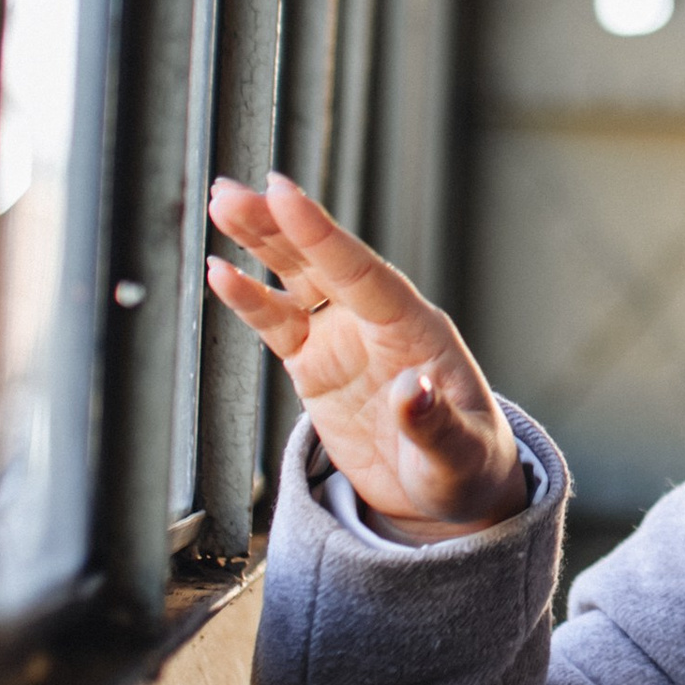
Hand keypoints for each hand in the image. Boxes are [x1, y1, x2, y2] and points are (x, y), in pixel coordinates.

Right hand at [205, 170, 527, 538]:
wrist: (447, 494)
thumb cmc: (465, 468)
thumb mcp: (457, 456)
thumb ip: (434, 424)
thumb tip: (413, 391)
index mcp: (417, 330)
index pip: (363, 272)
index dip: (321, 235)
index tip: (284, 194)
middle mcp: (376, 323)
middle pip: (323, 263)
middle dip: (279, 225)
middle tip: (232, 190)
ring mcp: (344, 340)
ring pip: (296, 280)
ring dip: (260, 243)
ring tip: (221, 202)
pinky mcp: (316, 366)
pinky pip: (277, 325)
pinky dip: (249, 300)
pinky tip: (219, 272)